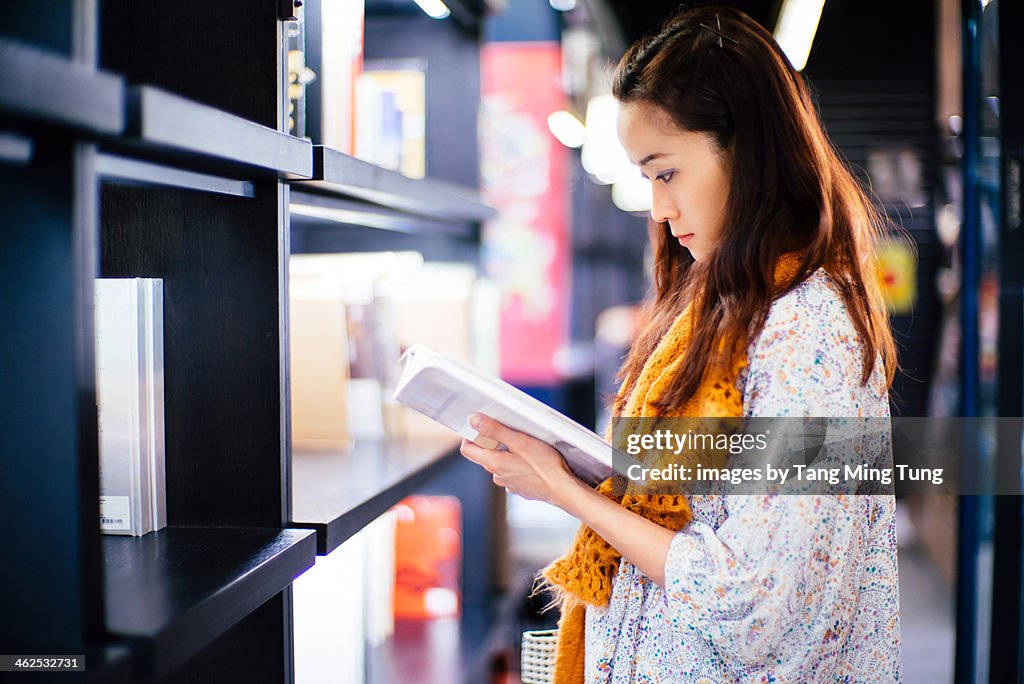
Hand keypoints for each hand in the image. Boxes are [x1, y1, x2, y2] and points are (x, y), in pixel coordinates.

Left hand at [459, 413, 583, 506]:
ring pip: (501, 464)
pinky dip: (518, 465)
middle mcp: (497, 476)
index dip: (471, 436)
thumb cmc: (544, 464)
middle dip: (493, 442)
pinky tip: (533, 461)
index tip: (482, 427)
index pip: (467, 450)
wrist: (563, 489)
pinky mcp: (521, 488)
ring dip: (508, 454)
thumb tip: (473, 420)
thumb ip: (495, 430)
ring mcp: (509, 484)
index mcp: (493, 463)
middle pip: (485, 455)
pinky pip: (513, 473)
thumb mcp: (519, 441)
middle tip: (510, 432)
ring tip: (525, 446)